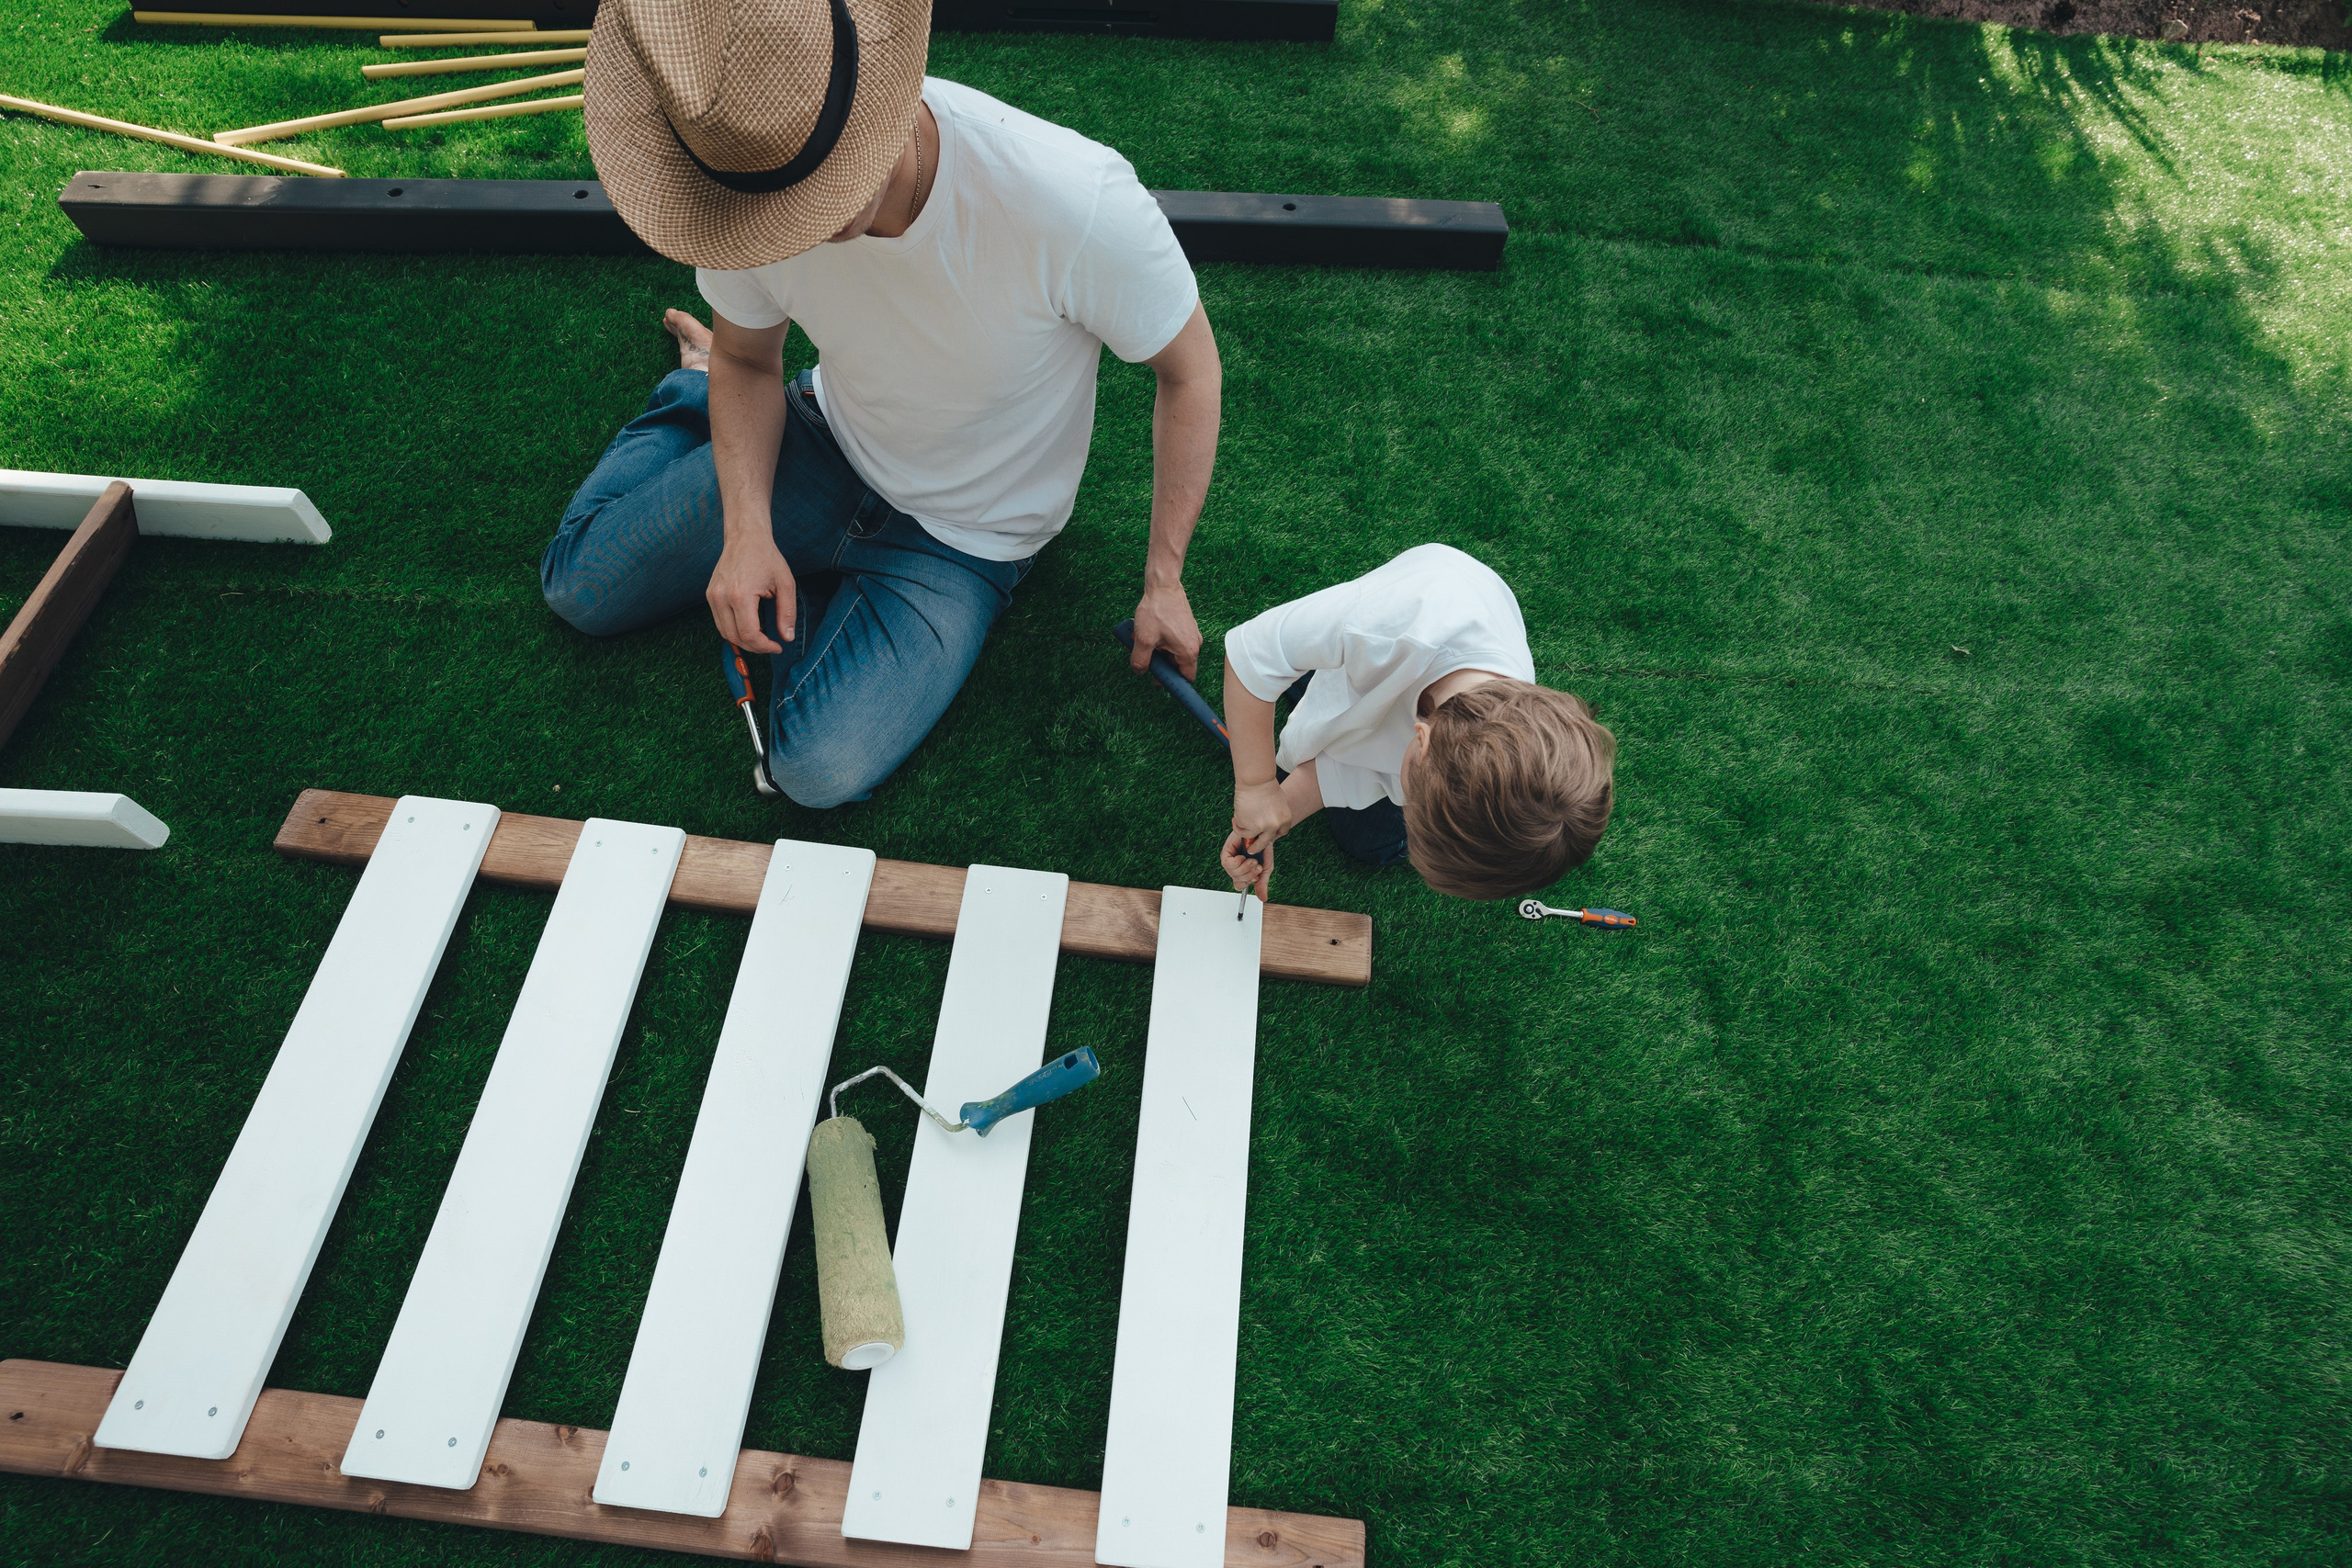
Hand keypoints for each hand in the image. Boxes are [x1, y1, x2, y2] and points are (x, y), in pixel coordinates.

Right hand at [707, 532, 795, 653]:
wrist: (745, 537)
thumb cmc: (767, 557)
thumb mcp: (785, 584)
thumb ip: (787, 613)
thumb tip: (786, 638)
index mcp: (740, 595)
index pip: (748, 634)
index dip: (764, 646)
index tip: (778, 646)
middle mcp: (721, 597)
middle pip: (734, 637)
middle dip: (754, 647)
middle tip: (771, 645)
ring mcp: (712, 596)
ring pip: (724, 632)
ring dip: (743, 641)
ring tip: (761, 639)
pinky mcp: (709, 595)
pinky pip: (720, 621)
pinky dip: (733, 630)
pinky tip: (749, 627)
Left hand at [1129, 579, 1201, 680]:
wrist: (1163, 585)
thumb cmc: (1157, 610)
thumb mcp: (1144, 640)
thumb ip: (1141, 661)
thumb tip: (1140, 672)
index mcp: (1188, 652)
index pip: (1186, 679)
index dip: (1172, 683)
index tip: (1159, 682)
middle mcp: (1194, 645)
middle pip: (1177, 665)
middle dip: (1160, 664)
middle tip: (1144, 658)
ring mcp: (1191, 634)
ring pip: (1173, 653)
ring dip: (1158, 652)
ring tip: (1143, 641)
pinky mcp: (1185, 626)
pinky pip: (1173, 641)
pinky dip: (1161, 641)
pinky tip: (1148, 633)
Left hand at [1221, 827, 1272, 900]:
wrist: (1264, 835)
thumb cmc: (1263, 850)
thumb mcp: (1266, 869)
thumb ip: (1262, 884)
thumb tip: (1263, 899)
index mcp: (1242, 873)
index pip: (1239, 886)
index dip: (1248, 883)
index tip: (1257, 877)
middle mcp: (1234, 868)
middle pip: (1237, 881)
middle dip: (1249, 875)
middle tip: (1257, 866)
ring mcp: (1229, 860)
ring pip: (1232, 873)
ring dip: (1245, 868)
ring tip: (1252, 860)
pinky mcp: (1226, 852)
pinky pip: (1228, 864)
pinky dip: (1237, 862)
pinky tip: (1243, 857)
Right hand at [1232, 777, 1289, 852]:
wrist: (1256, 780)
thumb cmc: (1265, 786)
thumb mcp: (1278, 802)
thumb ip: (1275, 815)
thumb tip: (1268, 823)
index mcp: (1285, 819)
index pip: (1281, 833)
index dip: (1271, 835)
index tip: (1264, 835)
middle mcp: (1276, 826)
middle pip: (1266, 842)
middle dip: (1258, 847)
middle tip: (1251, 849)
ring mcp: (1263, 827)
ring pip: (1251, 838)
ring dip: (1244, 833)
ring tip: (1238, 826)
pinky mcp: (1250, 826)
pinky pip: (1241, 831)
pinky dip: (1237, 826)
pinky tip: (1235, 819)